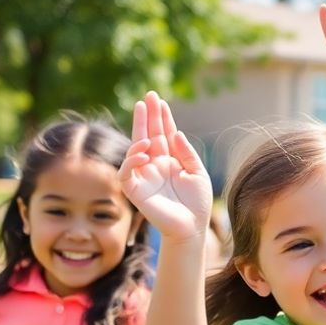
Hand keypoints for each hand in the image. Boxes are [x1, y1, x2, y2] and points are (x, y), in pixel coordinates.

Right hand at [118, 91, 212, 241]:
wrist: (192, 227)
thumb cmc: (197, 202)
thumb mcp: (197, 173)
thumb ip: (187, 153)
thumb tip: (176, 132)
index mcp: (170, 159)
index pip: (163, 134)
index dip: (162, 118)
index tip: (160, 101)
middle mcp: (155, 164)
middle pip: (148, 135)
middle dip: (147, 116)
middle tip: (147, 97)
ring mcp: (144, 175)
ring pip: (135, 150)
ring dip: (139, 134)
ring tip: (147, 127)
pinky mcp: (135, 190)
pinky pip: (127, 172)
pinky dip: (132, 160)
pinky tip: (144, 152)